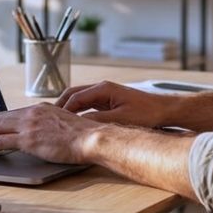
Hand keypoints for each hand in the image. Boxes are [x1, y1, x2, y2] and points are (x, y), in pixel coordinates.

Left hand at [0, 103, 100, 163]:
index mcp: (41, 108)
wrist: (91, 138)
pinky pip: (0, 142)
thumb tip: (42, 135)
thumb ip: (50, 125)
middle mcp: (33, 113)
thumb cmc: (84, 136)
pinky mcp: (28, 139)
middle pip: (1, 117)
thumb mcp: (64, 124)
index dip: (1, 123)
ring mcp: (29, 125)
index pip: (14, 112)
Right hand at [55, 80, 177, 128]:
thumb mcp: (121, 119)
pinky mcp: (109, 101)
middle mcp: (102, 88)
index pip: (74, 97)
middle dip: (59, 106)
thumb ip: (99, 120)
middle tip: (48, 119)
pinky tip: (73, 123)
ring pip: (79, 99)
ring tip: (56, 122)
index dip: (62, 110)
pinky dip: (77, 111)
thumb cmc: (147, 113)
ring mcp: (105, 94)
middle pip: (73, 94)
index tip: (52, 121)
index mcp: (103, 89)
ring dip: (68, 109)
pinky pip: (87, 104)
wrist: (164, 110)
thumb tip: (79, 124)